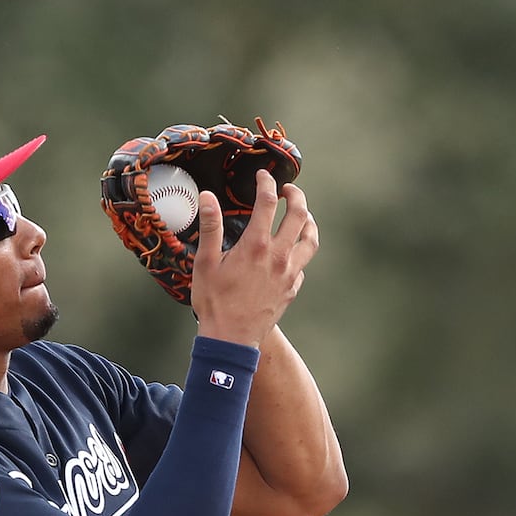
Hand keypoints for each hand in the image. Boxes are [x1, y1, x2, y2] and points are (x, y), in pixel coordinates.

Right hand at [191, 170, 317, 348]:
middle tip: (288, 189)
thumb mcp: (205, 262)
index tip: (263, 176)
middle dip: (296, 196)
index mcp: (256, 245)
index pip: (268, 202)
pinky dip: (300, 251)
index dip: (266, 183)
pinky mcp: (292, 289)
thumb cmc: (214, 302)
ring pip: (310, 240)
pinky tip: (291, 251)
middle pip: (299, 215)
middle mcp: (279, 256)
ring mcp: (289, 274)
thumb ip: (210, 227)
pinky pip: (303, 264)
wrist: (232, 339)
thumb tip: (207, 197)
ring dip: (308, 222)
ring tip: (302, 215)